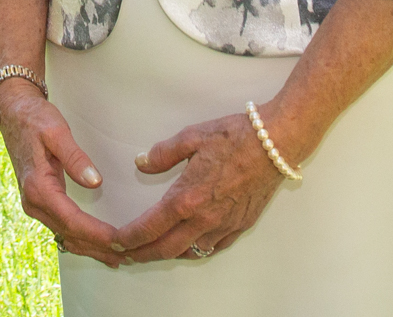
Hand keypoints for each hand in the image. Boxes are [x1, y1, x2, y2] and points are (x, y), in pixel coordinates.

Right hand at [0, 79, 122, 266]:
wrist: (14, 113)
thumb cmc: (35, 119)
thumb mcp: (56, 132)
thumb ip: (75, 157)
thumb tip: (95, 181)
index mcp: (38, 188)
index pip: (72, 220)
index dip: (97, 233)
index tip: (120, 240)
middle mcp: (34, 203)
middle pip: (70, 234)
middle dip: (98, 248)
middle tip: (128, 255)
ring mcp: (35, 205)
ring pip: (65, 234)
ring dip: (90, 248)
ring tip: (117, 257)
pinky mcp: (40, 201)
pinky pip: (61, 227)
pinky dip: (79, 238)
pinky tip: (94, 244)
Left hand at [110, 109, 283, 263]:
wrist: (276, 143)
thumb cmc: (236, 136)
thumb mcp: (193, 136)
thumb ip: (164, 153)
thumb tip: (141, 163)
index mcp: (187, 198)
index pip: (149, 228)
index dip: (129, 239)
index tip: (116, 243)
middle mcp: (203, 219)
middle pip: (165, 248)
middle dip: (142, 255)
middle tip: (127, 256)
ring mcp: (223, 226)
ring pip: (190, 252)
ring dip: (169, 253)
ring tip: (155, 250)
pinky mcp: (240, 226)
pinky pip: (213, 248)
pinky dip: (196, 250)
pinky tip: (191, 244)